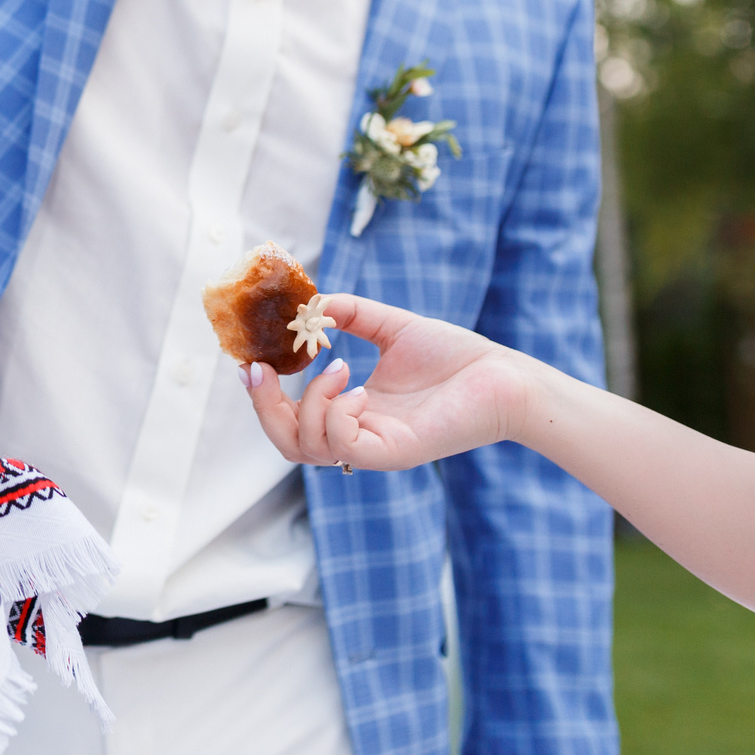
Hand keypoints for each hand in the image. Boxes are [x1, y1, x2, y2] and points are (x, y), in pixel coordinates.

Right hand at [242, 295, 539, 471]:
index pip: (292, 419)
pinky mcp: (395, 452)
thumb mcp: (390, 326)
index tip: (251, 361)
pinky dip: (338, 412)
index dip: (264, 396)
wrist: (504, 376)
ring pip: (307, 447)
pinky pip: (344, 445)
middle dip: (264, 407)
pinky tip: (359, 387)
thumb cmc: (456, 356)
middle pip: (287, 444)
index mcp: (352, 410)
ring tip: (338, 367)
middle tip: (261, 370)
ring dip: (310, 402)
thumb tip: (311, 302)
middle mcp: (358, 435)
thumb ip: (349, 314)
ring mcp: (374, 448)